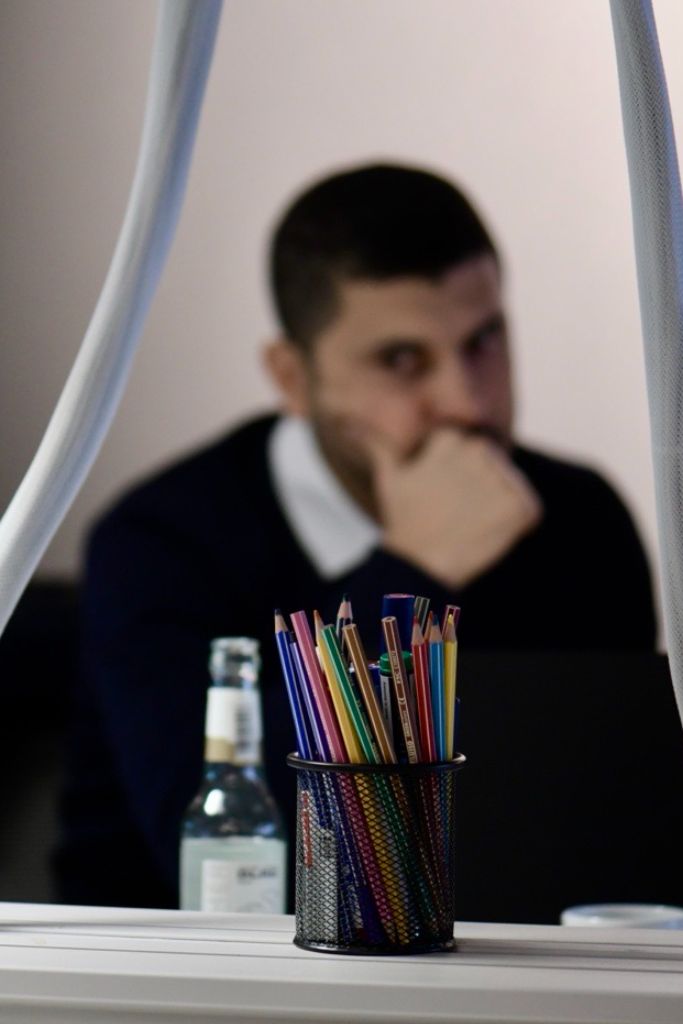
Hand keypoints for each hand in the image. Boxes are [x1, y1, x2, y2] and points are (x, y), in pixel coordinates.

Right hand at [365, 428, 543, 587]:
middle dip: (480, 492)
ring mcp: (503, 478)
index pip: (472, 453)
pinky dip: (516, 528)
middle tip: (454, 514)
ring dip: (497, 509)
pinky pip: (528, 513)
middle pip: (493, 470)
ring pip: (510, 490)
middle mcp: (480, 451)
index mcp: (453, 438)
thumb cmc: (404, 520)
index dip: (459, 480)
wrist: (419, 565)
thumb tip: (348, 423)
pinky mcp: (522, 506)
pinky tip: (488, 536)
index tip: (441, 498)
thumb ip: (378, 444)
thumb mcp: (390, 477)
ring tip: (468, 526)